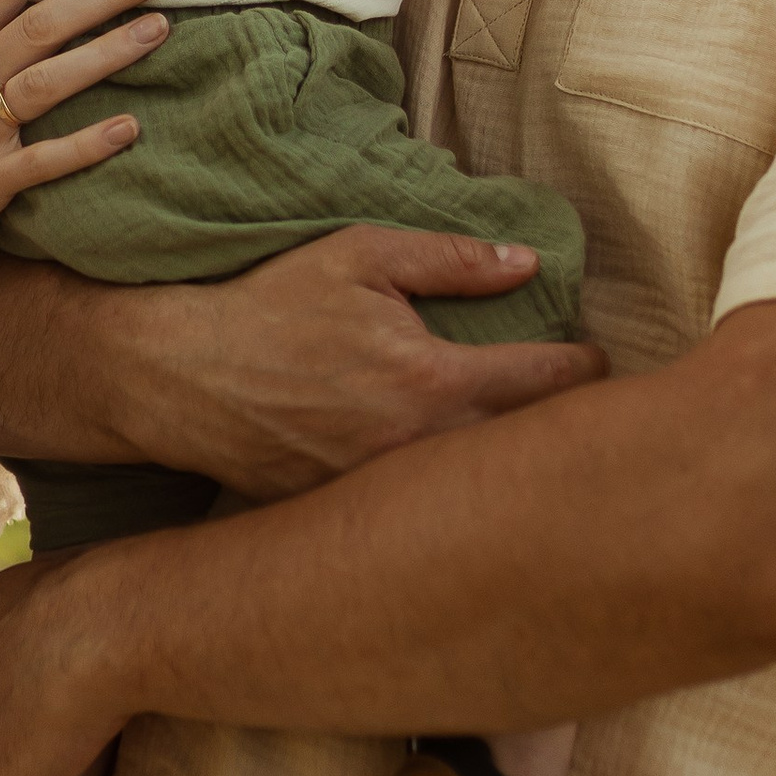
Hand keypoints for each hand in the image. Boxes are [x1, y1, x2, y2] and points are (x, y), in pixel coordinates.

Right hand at [99, 225, 605, 496]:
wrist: (179, 377)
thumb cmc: (269, 305)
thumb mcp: (358, 255)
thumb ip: (450, 258)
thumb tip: (527, 261)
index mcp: (432, 380)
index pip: (547, 384)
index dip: (586, 369)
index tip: (596, 357)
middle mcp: (420, 449)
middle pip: (529, 452)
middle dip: (563, 429)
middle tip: (585, 409)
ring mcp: (387, 496)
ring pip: (479, 490)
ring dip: (508, 469)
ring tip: (535, 449)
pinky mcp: (354, 520)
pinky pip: (423, 513)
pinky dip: (450, 498)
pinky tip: (460, 485)